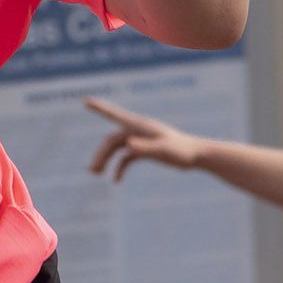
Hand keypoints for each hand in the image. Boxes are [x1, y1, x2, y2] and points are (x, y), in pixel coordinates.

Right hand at [86, 96, 207, 181]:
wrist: (197, 155)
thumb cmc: (181, 151)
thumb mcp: (163, 150)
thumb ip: (145, 147)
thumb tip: (128, 144)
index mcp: (139, 126)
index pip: (115, 115)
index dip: (99, 108)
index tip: (85, 101)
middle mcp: (137, 131)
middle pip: (112, 140)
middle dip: (101, 154)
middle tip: (93, 171)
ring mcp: (140, 140)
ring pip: (116, 149)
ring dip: (106, 160)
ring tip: (96, 174)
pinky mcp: (145, 150)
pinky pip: (126, 158)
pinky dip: (120, 168)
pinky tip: (116, 181)